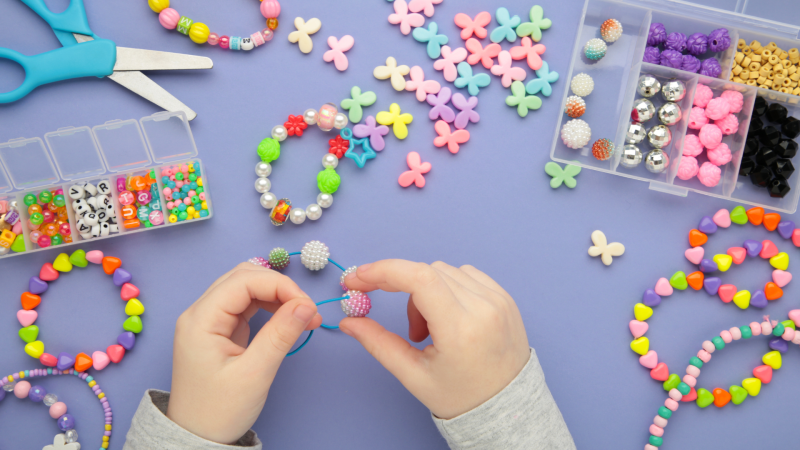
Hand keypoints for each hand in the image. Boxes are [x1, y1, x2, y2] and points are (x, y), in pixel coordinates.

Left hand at [166, 263, 322, 443]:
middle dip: (280, 287)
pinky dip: (270, 306)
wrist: (196, 437)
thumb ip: (280, 335)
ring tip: (303, 315)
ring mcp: (209, 320)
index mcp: (200, 320)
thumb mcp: (254, 375)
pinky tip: (288, 318)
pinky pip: (246, 304)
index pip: (243, 281)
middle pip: (243, 277)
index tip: (307, 306)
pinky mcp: (220, 329)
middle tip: (307, 310)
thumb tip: (306, 305)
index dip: (280, 286)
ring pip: (246, 287)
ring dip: (277, 295)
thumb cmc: (218, 411)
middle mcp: (200, 313)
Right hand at [340, 260, 529, 419]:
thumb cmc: (462, 396)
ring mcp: (498, 299)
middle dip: (402, 290)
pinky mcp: (505, 297)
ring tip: (431, 331)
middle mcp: (484, 308)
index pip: (419, 279)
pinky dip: (447, 288)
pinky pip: (465, 274)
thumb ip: (378, 343)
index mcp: (461, 330)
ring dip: (426, 291)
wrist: (507, 407)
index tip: (358, 278)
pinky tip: (448, 317)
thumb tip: (348, 321)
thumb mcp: (414, 375)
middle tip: (405, 327)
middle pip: (427, 272)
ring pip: (444, 271)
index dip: (383, 271)